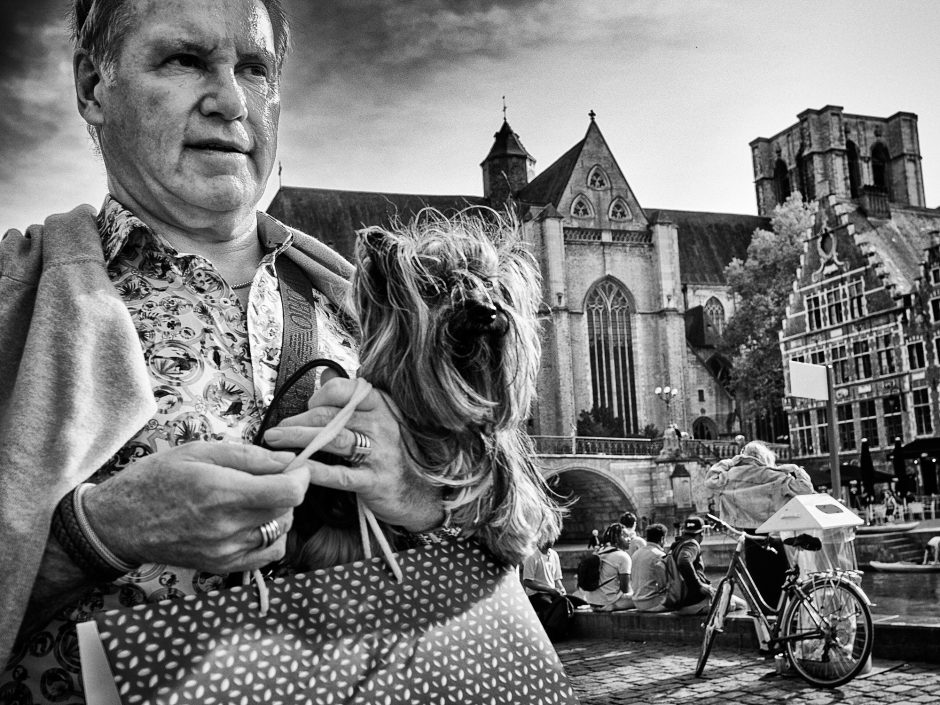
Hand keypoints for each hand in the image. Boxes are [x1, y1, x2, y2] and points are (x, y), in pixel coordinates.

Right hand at [83, 442, 305, 572]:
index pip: (288, 492)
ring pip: (280, 531)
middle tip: (270, 477)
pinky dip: (271, 536)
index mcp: (222, 493)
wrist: (119, 523)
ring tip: (256, 499)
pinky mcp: (222, 566)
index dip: (301, 476)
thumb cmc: (156, 480)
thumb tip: (286, 460)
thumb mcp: (199, 452)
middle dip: (288, 490)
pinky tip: (254, 522)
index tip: (296, 466)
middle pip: (287, 510)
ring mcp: (225, 552)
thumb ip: (248, 456)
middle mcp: (227, 527)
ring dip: (279, 513)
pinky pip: (267, 554)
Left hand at [263, 376, 444, 532]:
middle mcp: (381, 425)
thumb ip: (352, 397)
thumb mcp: (380, 419)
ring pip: (332, 440)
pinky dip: (315, 470)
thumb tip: (326, 374)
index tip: (306, 408)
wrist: (422, 492)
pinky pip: (339, 474)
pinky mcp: (373, 481)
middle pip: (331, 416)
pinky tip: (296, 468)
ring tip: (274, 442)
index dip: (319, 397)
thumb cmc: (393, 453)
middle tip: (275, 430)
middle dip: (297, 421)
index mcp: (381, 406)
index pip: (345, 390)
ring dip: (298, 439)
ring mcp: (379, 453)